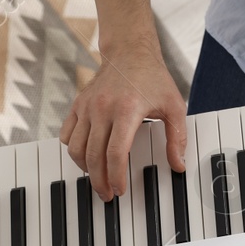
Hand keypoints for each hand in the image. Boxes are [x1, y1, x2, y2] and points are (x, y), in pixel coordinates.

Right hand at [60, 42, 186, 201]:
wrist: (130, 52)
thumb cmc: (153, 78)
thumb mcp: (174, 105)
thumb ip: (177, 137)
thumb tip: (178, 164)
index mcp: (127, 110)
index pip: (116, 153)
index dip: (116, 177)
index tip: (119, 190)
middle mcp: (103, 108)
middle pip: (94, 156)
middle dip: (99, 180)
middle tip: (107, 194)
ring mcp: (87, 106)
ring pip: (75, 148)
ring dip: (85, 168)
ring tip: (97, 178)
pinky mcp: (77, 104)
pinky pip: (66, 134)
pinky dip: (73, 149)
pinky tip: (86, 156)